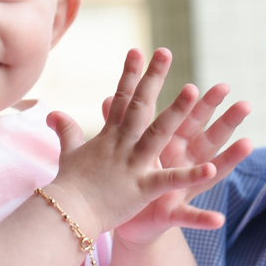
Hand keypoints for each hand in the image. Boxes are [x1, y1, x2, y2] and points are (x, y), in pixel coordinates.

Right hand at [44, 48, 218, 235]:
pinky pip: (169, 180)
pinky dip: (190, 175)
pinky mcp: (142, 189)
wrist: (64, 215)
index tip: (138, 50)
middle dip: (153, 78)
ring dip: (176, 112)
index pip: (121, 98)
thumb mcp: (69, 154)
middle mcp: (122, 145)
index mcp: (109, 136)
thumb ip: (66, 131)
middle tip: (165, 52)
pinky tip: (213, 167)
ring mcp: (132, 165)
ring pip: (158, 133)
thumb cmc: (68, 186)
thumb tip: (52, 114)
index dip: (130, 74)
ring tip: (194, 91)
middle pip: (140, 105)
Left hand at [112, 82, 252, 245]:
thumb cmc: (132, 180)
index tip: (220, 86)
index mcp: (170, 147)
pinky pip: (189, 216)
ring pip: (210, 172)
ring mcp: (182, 190)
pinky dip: (204, 219)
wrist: (129, 219)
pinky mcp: (173, 214)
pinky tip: (219, 220)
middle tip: (245, 105)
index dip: (202, 104)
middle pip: (208, 139)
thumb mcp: (129, 150)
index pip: (189, 120)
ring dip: (229, 160)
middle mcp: (183, 166)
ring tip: (248, 145)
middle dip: (226, 123)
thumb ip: (122, 124)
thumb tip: (106, 97)